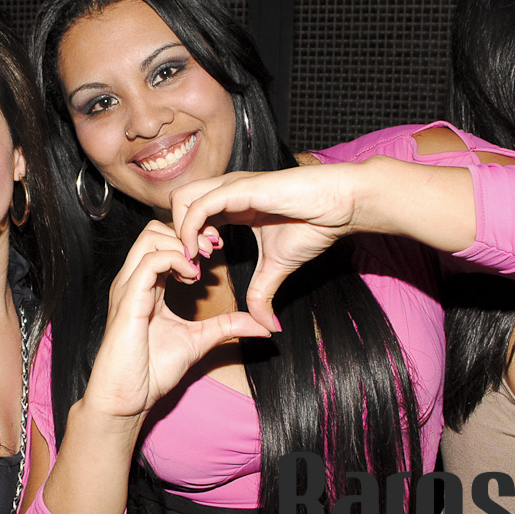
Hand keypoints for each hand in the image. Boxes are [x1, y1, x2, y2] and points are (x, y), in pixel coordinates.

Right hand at [83, 221, 270, 422]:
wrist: (126, 399)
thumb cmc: (152, 371)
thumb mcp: (199, 341)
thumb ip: (226, 326)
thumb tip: (261, 325)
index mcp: (147, 286)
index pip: (163, 241)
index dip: (191, 239)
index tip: (216, 251)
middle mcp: (134, 281)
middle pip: (155, 229)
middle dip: (187, 232)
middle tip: (211, 251)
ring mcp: (129, 287)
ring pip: (150, 237)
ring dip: (182, 243)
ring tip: (201, 265)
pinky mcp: (128, 299)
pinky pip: (149, 261)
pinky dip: (175, 260)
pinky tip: (193, 278)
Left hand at [171, 165, 361, 330]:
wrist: (339, 206)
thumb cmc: (312, 225)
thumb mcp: (277, 267)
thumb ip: (262, 293)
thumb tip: (268, 326)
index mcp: (230, 205)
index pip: (189, 216)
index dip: (186, 242)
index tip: (199, 268)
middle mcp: (225, 192)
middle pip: (176, 204)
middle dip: (175, 235)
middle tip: (194, 262)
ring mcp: (230, 187)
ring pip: (180, 199)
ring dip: (181, 231)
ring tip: (199, 256)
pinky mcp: (239, 188)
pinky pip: (198, 205)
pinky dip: (191, 229)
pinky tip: (205, 251)